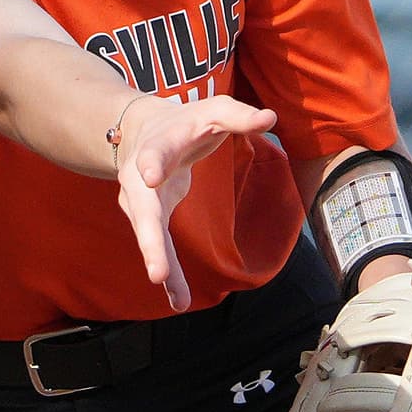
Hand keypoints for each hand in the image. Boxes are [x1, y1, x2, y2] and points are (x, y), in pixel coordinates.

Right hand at [107, 91, 278, 310]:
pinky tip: (178, 300)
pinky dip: (169, 275)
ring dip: (161, 266)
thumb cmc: (185, 122)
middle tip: (156, 271)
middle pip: (143, 211)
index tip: (150, 176)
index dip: (152, 163)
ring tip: (177, 298)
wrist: (144, 131)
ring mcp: (140, 203)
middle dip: (149, 241)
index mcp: (157, 146)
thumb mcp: (213, 111)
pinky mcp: (149, 221)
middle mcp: (139, 179)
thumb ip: (239, 115)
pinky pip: (157, 249)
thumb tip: (271, 117)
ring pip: (149, 237)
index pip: (154, 153)